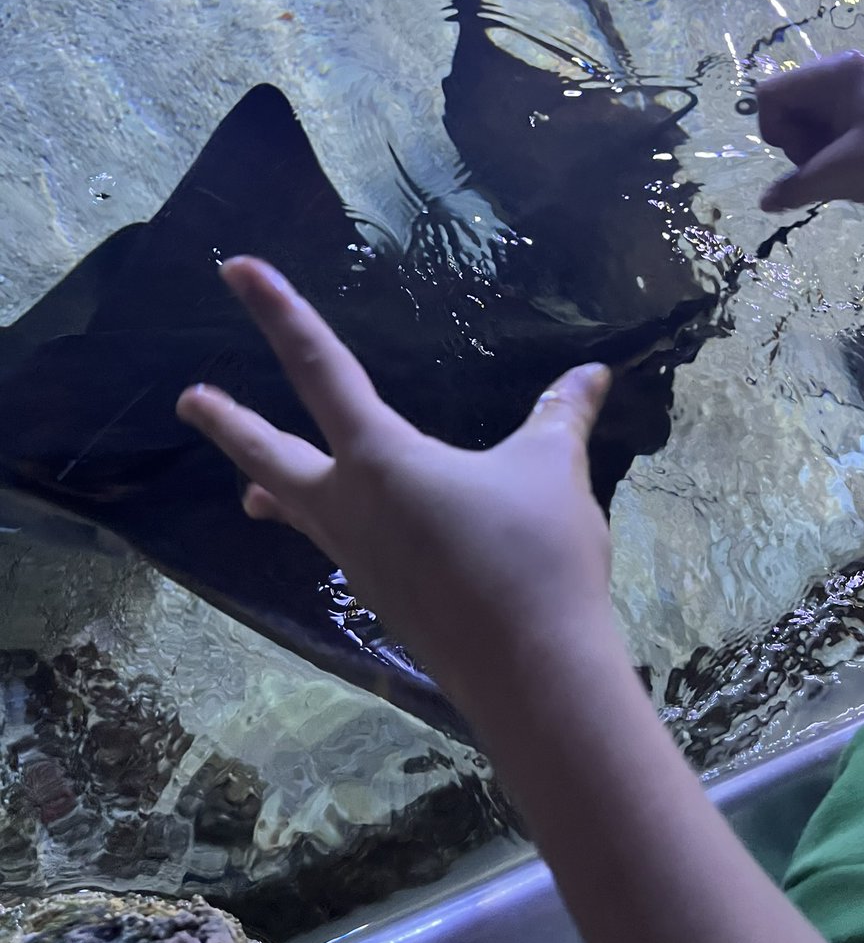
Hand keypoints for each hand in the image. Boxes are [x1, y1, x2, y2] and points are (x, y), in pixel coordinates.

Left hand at [176, 257, 612, 704]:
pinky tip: (348, 537)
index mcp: (380, 458)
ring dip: (267, 486)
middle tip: (189, 401)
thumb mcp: (551, 469)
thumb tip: (595, 372)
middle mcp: (350, 506)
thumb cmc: (534, 556)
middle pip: (269, 456)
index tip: (236, 269)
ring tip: (247, 487)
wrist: (533, 672)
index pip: (319, 367)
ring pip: (294, 510)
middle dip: (227, 424)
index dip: (279, 312)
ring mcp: (357, 558)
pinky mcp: (380, 597)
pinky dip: (322, 527)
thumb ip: (562, 415)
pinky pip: (333, 547)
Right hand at [758, 50, 863, 212]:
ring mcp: (852, 94)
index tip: (804, 155)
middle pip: (786, 109)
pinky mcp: (863, 113)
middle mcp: (840, 76)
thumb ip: (795, 187)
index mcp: (834, 75)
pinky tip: (852, 166)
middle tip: (831, 163)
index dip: (776, 130)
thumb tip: (764, 201)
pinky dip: (828, 154)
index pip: (771, 95)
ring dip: (814, 153)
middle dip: (798, 144)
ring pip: (804, 124)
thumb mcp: (843, 175)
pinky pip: (825, 132)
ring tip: (846, 167)